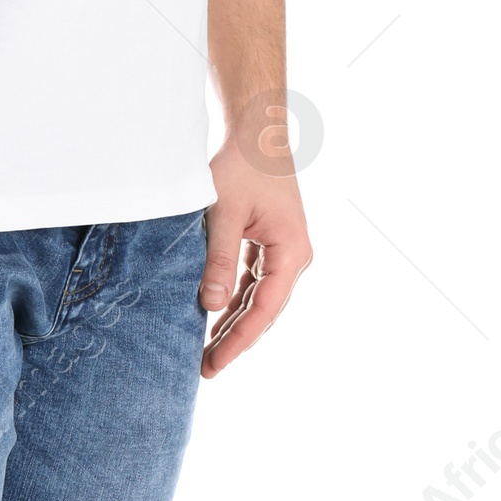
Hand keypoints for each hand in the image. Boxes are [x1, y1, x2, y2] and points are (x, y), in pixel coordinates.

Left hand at [199, 124, 312, 377]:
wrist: (257, 132)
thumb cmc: (242, 166)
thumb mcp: (225, 214)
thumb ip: (218, 260)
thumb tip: (212, 307)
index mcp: (291, 251)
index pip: (263, 309)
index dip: (238, 340)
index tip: (215, 364)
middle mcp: (294, 256)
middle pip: (264, 311)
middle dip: (235, 340)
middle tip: (206, 369)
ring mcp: (284, 251)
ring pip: (258, 299)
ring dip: (235, 324)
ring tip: (208, 351)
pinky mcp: (271, 244)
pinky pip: (254, 282)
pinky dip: (235, 301)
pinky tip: (215, 317)